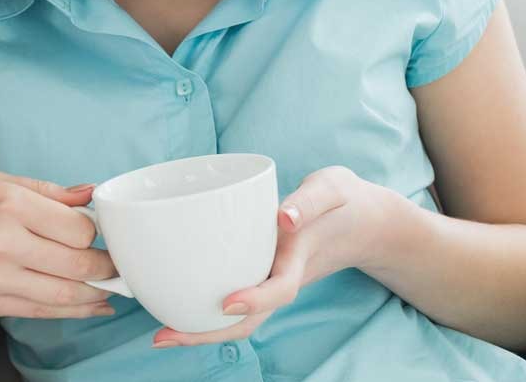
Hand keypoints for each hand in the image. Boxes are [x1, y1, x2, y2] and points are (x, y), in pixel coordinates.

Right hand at [0, 171, 118, 319]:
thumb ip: (45, 190)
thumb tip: (91, 194)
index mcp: (8, 201)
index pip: (77, 226)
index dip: (96, 233)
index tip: (102, 234)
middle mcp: (3, 239)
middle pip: (78, 262)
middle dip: (107, 267)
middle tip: (118, 265)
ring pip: (65, 293)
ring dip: (97, 294)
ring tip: (112, 288)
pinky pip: (43, 311)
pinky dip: (75, 311)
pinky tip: (93, 306)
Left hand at [154, 165, 390, 347]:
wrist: (364, 222)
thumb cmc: (344, 201)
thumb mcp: (333, 189)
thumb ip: (311, 201)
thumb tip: (284, 218)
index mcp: (300, 258)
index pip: (280, 289)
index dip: (254, 300)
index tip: (225, 303)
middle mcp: (282, 277)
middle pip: (249, 319)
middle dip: (208, 333)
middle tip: (165, 337)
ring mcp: (271, 281)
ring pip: (239, 317)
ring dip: (202, 329)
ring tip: (161, 334)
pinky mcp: (262, 275)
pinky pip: (235, 300)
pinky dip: (208, 310)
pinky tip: (177, 304)